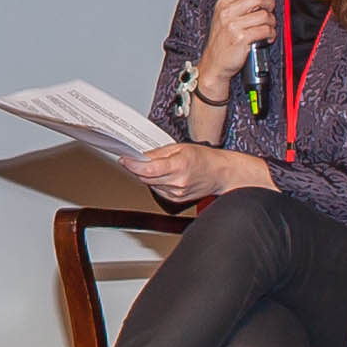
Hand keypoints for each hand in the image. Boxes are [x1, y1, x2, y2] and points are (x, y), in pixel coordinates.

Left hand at [122, 142, 271, 201]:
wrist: (221, 174)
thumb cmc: (205, 159)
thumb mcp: (181, 147)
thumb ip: (158, 152)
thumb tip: (140, 156)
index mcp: (179, 166)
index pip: (148, 169)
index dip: (132, 164)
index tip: (124, 159)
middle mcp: (177, 182)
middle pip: (145, 177)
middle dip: (136, 168)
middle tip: (132, 159)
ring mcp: (176, 193)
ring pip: (150, 184)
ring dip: (145, 175)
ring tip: (152, 165)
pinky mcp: (176, 199)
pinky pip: (157, 190)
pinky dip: (155, 181)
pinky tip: (162, 175)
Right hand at [197, 0, 276, 99]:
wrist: (214, 64)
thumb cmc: (221, 42)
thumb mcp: (223, 18)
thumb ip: (237, 4)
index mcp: (222, 4)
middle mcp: (226, 13)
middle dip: (270, 3)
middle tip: (270, 10)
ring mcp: (233, 26)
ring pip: (265, 15)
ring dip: (272, 22)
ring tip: (268, 27)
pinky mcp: (242, 38)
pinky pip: (265, 30)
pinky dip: (271, 33)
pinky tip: (266, 37)